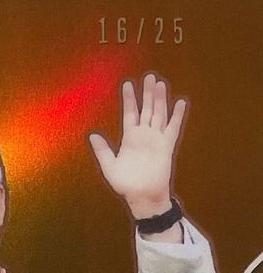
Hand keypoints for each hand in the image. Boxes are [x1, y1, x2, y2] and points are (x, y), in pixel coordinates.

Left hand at [89, 74, 185, 219]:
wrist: (142, 196)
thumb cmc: (126, 184)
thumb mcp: (109, 166)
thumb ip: (102, 150)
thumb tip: (92, 134)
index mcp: (129, 138)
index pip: (130, 113)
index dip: (129, 99)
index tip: (127, 83)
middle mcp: (144, 136)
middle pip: (146, 109)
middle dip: (147, 93)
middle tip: (149, 76)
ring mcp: (156, 139)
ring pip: (159, 114)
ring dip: (160, 99)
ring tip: (160, 84)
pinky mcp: (166, 146)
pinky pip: (173, 128)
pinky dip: (177, 115)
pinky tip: (180, 102)